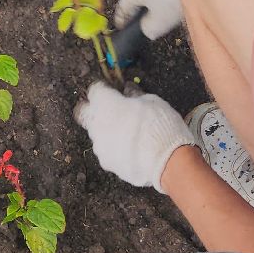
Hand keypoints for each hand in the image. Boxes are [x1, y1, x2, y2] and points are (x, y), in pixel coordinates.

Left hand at [74, 82, 193, 192]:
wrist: (167, 162)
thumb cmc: (161, 127)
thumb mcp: (153, 102)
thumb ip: (135, 95)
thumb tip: (128, 91)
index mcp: (106, 104)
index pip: (94, 90)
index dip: (105, 90)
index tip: (114, 91)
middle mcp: (96, 124)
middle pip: (85, 113)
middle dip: (95, 110)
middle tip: (112, 110)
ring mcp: (99, 145)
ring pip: (96, 134)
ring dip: (107, 131)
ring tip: (128, 134)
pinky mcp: (106, 163)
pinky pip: (106, 150)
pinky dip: (115, 148)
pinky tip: (131, 149)